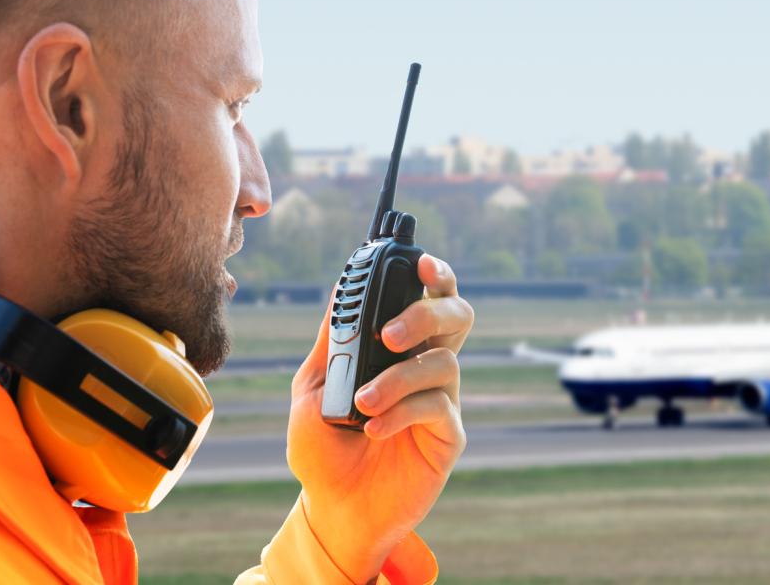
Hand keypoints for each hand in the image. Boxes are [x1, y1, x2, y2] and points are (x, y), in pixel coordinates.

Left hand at [286, 253, 472, 582]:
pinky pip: (438, 407)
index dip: (434, 273)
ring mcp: (441, 398)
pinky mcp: (448, 436)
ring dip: (399, 377)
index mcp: (399, 345)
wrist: (332, 507)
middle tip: (389, 333)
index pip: (429, 295)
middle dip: (427, 312)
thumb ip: (331, 340)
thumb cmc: (324, 444)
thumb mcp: (313, 385)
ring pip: (444, 361)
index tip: (420, 262)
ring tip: (362, 401)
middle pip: (456, 315)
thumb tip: (338, 290)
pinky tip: (373, 427)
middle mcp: (426, 364)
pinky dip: (402, 411)